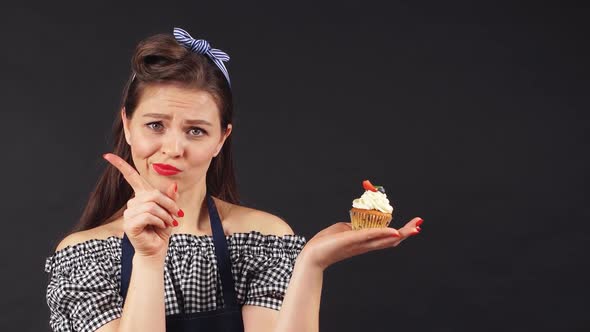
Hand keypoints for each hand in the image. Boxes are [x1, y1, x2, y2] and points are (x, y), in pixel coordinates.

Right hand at [103, 153, 181, 258]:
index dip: (120, 165)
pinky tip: (160, 227)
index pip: (131, 177)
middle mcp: (132, 204)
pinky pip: (148, 215)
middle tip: (176, 215)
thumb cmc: (162, 230)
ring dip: (165, 215)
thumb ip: (171, 198)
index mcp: (141, 198)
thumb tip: (173, 185)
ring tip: (167, 223)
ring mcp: (129, 214)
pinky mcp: (130, 224)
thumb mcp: (170, 212)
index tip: (107, 155)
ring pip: (152, 205)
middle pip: (153, 194)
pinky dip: (159, 220)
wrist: (157, 249)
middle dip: (169, 204)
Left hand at [301, 217, 423, 269]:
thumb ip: (352, 226)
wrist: (312, 254)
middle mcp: (365, 245)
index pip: (386, 238)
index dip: (399, 232)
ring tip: (413, 229)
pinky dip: (383, 233)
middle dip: (406, 233)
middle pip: (390, 240)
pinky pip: (370, 235)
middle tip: (418, 225)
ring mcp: (360, 244)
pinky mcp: (352, 240)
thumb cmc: (325, 242)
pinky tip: (394, 232)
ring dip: (400, 234)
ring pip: (384, 239)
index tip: (412, 225)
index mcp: (364, 243)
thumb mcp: (342, 229)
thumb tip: (357, 222)